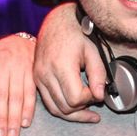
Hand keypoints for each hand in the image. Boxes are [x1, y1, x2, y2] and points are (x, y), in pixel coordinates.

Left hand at [0, 34, 36, 135]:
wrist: (21, 41)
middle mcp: (4, 65)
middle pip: (2, 93)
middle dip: (1, 116)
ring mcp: (20, 69)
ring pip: (18, 96)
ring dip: (15, 118)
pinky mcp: (34, 74)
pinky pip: (31, 94)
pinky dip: (29, 110)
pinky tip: (25, 124)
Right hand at [33, 3, 105, 122]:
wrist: (57, 22)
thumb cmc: (76, 34)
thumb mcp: (93, 52)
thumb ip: (98, 75)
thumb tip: (100, 96)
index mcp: (61, 66)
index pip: (75, 98)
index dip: (90, 99)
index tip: (98, 92)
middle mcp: (46, 74)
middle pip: (65, 107)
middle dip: (83, 108)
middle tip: (95, 100)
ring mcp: (38, 78)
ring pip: (55, 109)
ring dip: (73, 113)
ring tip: (88, 112)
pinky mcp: (36, 80)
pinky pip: (48, 103)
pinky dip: (62, 108)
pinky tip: (75, 108)